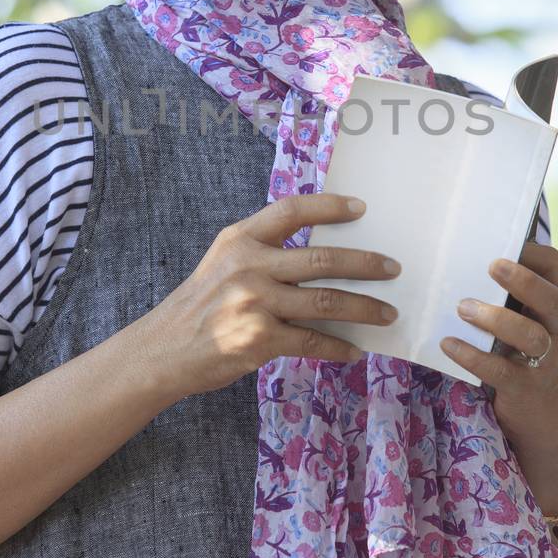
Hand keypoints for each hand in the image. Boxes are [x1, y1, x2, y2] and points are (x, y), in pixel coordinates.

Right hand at [149, 193, 402, 398]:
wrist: (163, 350)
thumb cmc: (199, 306)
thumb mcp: (223, 263)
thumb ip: (262, 252)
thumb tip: (321, 254)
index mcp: (239, 239)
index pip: (291, 210)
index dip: (329, 206)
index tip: (362, 208)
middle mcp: (248, 266)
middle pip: (321, 259)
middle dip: (366, 263)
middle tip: (394, 267)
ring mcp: (255, 303)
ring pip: (326, 301)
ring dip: (365, 308)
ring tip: (388, 312)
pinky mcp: (260, 339)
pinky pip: (313, 340)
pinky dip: (339, 346)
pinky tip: (354, 349)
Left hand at [438, 241, 557, 453]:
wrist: (539, 414)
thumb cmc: (520, 350)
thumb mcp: (523, 317)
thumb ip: (506, 292)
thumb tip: (461, 254)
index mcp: (556, 301)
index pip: (554, 265)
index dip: (532, 252)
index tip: (503, 244)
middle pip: (550, 299)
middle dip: (523, 281)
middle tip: (491, 267)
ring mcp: (546, 359)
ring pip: (532, 336)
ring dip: (496, 319)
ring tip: (463, 308)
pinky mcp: (526, 387)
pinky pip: (502, 371)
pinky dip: (474, 356)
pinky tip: (449, 344)